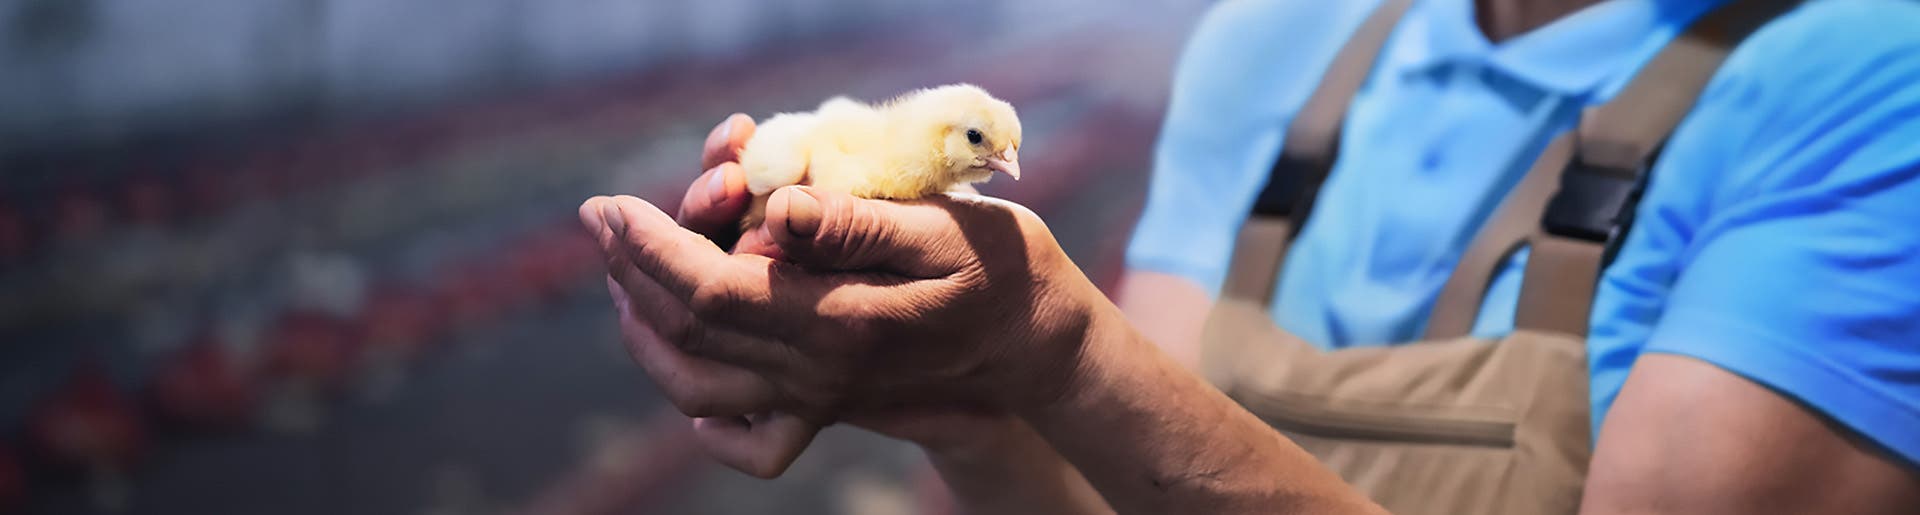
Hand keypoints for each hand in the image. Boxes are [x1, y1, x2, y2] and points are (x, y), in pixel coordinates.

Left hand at [581, 165, 1105, 436]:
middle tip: (602, 217)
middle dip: (631, 269)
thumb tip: (777, 212)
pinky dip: (701, 409)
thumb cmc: (1002, 269)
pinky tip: (686, 371)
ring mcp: (820, 396)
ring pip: (697, 385)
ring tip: (621, 273)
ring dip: (644, 327)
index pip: (711, 291)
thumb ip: (855, 225)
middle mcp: (818, 372)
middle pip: (689, 334)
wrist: (1042, 346)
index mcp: (839, 323)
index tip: (610, 205)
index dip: (648, 246)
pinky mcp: (828, 404)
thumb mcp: (942, 229)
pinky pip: (748, 434)